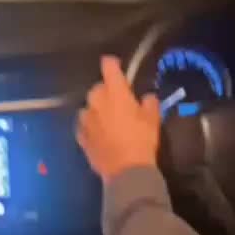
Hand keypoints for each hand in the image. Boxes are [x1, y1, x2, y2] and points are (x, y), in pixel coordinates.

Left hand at [77, 56, 160, 181]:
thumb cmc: (142, 140)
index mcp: (114, 92)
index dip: (112, 64)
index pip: (108, 67)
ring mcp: (85, 118)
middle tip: (119, 103)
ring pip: (89, 107)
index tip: (115, 65)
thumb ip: (149, 103)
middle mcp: (96, 101)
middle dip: (107, 92)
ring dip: (97, 110)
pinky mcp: (81, 136)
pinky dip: (91, 126)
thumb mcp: (153, 119)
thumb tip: (147, 97)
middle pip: (98, 88)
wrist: (126, 170)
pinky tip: (100, 135)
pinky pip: (84, 125)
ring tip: (109, 121)